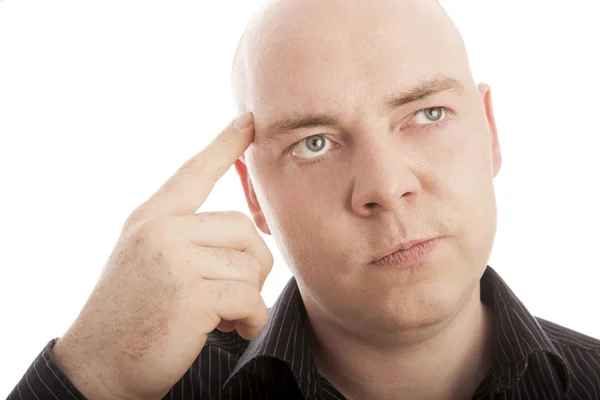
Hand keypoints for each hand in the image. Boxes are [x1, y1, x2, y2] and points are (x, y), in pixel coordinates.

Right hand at [53, 113, 272, 399]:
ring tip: (229, 317)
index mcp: (151, 218)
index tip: (249, 121)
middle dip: (253, 264)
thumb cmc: (131, 314)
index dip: (224, 145)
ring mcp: (174, 260)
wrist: (98, 366)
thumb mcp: (147, 260)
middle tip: (239, 293)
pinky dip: (252, 319)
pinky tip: (235, 329)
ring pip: (250, 265)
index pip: (193, 172)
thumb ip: (184, 237)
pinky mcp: (191, 295)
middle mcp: (161, 231)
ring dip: (249, 298)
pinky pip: (249, 298)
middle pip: (243, 228)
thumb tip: (241, 232)